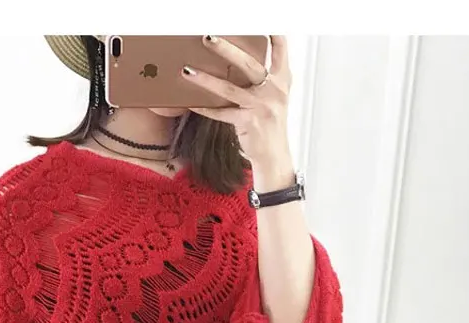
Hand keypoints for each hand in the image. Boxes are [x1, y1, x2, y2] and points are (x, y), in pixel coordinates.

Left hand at [182, 35, 293, 178]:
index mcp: (282, 80)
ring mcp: (261, 106)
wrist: (274, 155)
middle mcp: (273, 90)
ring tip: (187, 70)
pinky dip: (205, 109)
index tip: (261, 21)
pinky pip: (222, 113)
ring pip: (229, 89)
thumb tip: (237, 60)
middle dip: (227, 49)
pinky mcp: (248, 122)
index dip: (272, 32)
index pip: (281, 49)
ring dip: (206, 79)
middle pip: (249, 64)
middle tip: (208, 37)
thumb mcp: (274, 97)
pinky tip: (191, 103)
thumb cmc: (270, 124)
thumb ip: (263, 78)